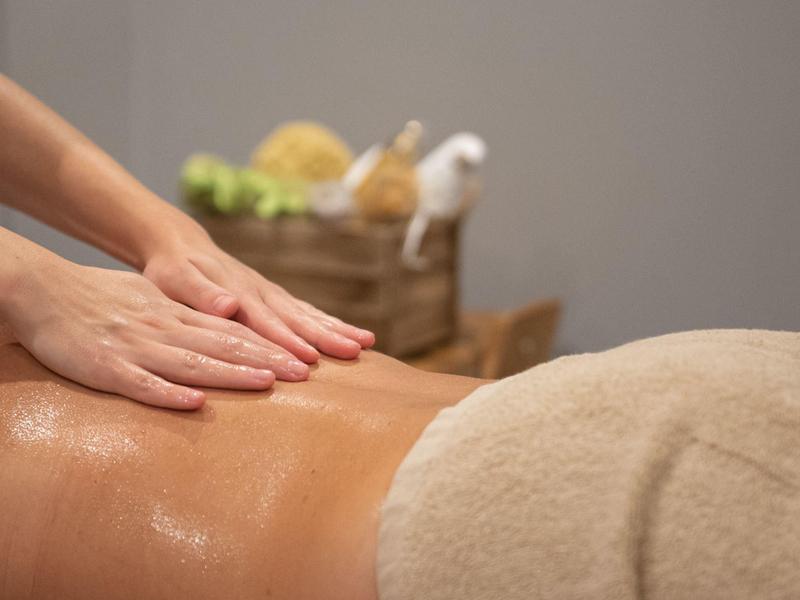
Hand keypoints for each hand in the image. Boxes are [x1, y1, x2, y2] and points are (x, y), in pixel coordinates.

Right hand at [2, 259, 297, 409]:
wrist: (42, 289)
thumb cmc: (100, 297)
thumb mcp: (152, 299)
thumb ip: (189, 315)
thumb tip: (227, 321)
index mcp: (177, 314)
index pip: (233, 331)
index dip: (271, 345)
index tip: (305, 359)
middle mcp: (164, 328)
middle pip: (223, 345)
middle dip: (266, 359)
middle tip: (304, 373)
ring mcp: (136, 347)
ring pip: (191, 361)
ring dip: (230, 373)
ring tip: (267, 382)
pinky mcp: (104, 367)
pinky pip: (140, 383)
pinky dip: (168, 393)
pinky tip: (194, 404)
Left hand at [142, 235, 374, 369]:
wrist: (181, 244)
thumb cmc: (172, 270)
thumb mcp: (174, 280)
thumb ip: (201, 295)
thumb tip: (229, 305)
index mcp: (237, 293)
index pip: (265, 323)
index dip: (287, 342)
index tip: (309, 360)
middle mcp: (261, 293)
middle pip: (298, 318)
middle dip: (326, 337)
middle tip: (355, 352)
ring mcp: (271, 293)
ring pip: (309, 313)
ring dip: (336, 329)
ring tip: (367, 342)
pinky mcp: (275, 296)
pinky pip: (307, 310)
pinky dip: (330, 322)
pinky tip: (351, 334)